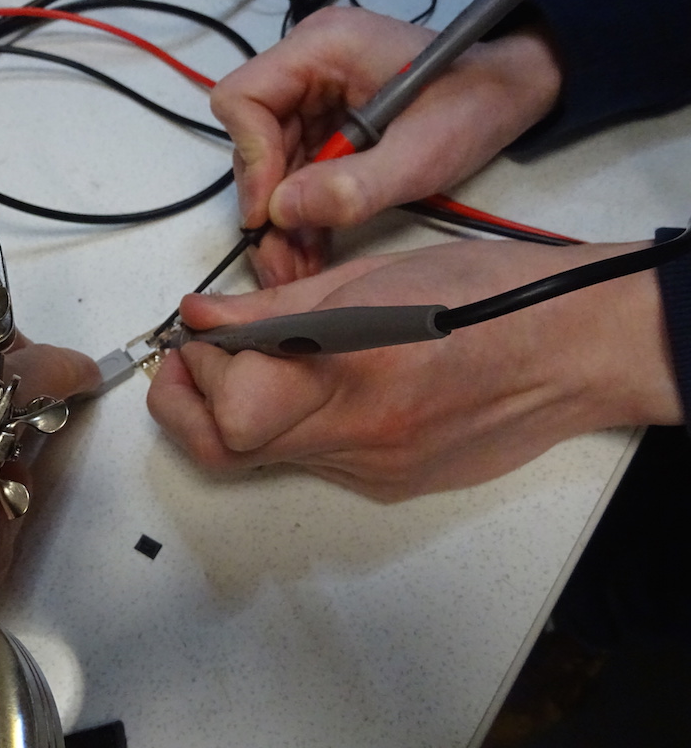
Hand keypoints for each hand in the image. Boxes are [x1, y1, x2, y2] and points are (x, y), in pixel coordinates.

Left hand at [147, 241, 680, 499]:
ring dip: (234, 414)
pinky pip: (313, 462)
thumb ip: (277, 305)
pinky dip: (290, 425)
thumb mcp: (376, 277)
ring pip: (266, 459)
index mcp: (358, 373)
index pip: (234, 405)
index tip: (196, 333)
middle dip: (185, 405)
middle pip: (229, 452)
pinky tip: (309, 386)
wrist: (576, 353)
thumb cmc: (493, 297)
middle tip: (187, 363)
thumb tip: (205, 317)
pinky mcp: (392, 484)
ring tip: (247, 365)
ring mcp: (377, 470)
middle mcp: (363, 437)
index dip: (198, 368)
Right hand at [210, 6, 562, 285]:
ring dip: (282, 220)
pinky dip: (302, 215)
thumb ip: (353, 186)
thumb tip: (283, 212)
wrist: (510, 97)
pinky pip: (296, 174)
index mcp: (323, 49)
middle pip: (252, 140)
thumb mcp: (420, 155)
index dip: (252, 158)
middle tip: (283, 259)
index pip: (243, 99)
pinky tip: (312, 250)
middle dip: (268, 204)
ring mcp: (315, 98)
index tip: (271, 212)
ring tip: (299, 266)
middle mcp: (308, 68)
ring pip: (270, 166)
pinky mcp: (326, 127)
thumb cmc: (474, 105)